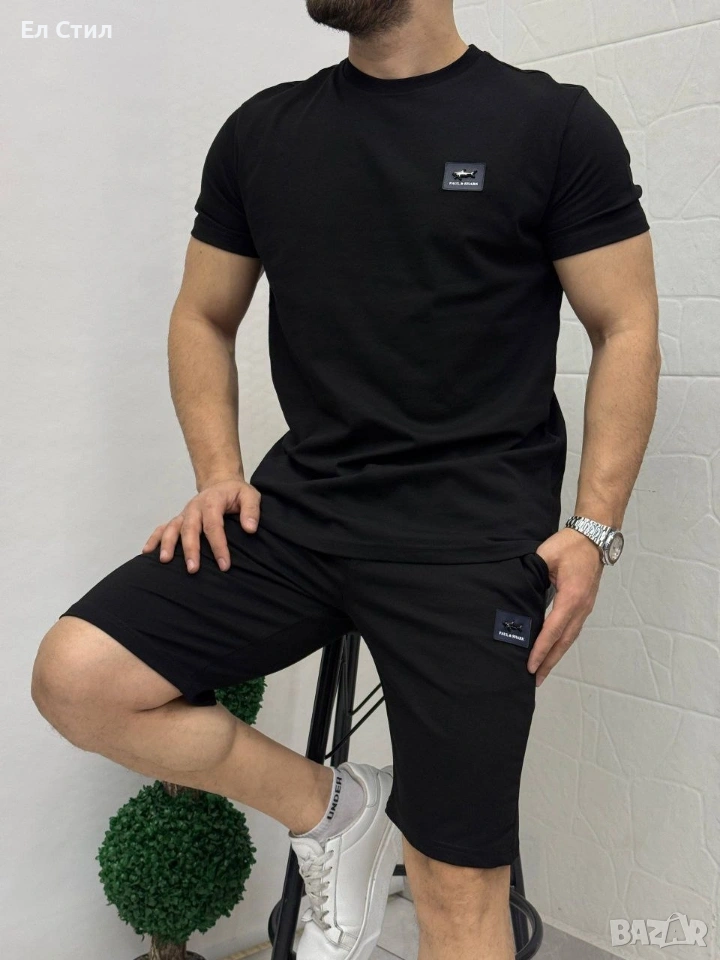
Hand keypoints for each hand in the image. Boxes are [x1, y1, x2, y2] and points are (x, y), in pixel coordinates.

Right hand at [141, 477, 261, 573]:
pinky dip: (154, 539)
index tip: (224, 565)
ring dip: (167, 544)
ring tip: (165, 561)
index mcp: (213, 502)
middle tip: (193, 569)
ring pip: (173, 528)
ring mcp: (185, 513)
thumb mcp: (250, 496)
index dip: (218, 546)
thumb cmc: (236, 493)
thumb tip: (250, 528)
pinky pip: (163, 528)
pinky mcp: (179, 519)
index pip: (214, 525)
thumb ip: (251, 510)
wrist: (221, 483)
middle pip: (190, 529)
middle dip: (190, 549)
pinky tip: (147, 552)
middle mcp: (195, 507)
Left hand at [528, 527, 603, 686]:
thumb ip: (532, 575)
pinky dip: (561, 643)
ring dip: (556, 655)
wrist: (593, 538)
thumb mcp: (545, 556)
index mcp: (571, 597)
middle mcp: (581, 607)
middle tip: (535, 679)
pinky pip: (572, 629)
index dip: (541, 649)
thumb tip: (517, 594)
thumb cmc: (569, 545)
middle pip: (564, 641)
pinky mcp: (584, 605)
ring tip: (542, 671)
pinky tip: (552, 651)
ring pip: (569, 638)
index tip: (530, 665)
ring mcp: (585, 607)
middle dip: (549, 662)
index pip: (553, 629)